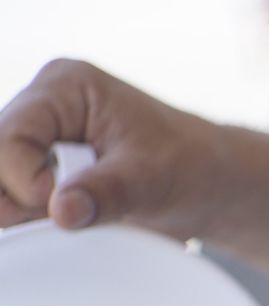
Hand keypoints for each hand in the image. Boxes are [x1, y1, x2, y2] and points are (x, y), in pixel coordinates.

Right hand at [0, 57, 223, 237]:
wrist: (210, 184)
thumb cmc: (190, 165)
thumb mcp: (152, 180)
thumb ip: (104, 194)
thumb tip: (61, 211)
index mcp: (66, 87)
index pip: (9, 136)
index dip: (24, 180)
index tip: (59, 206)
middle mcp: (44, 106)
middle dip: (20, 197)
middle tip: (66, 214)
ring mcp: (39, 138)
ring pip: (1, 182)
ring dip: (26, 211)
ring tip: (78, 214)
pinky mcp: (40, 167)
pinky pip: (12, 197)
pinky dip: (32, 218)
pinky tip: (69, 218)